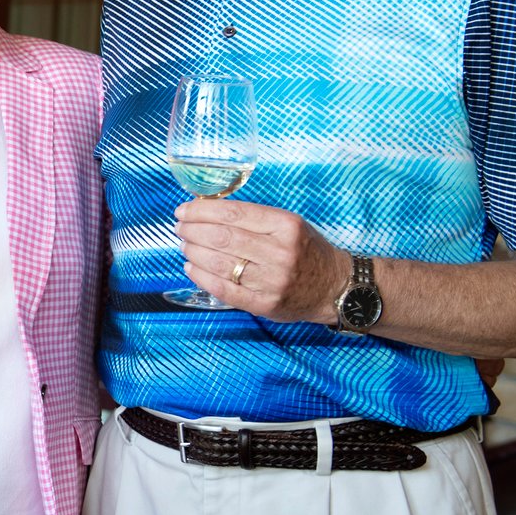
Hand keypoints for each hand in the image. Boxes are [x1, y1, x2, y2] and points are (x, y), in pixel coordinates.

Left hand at [175, 197, 344, 323]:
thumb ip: (253, 219)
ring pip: (220, 263)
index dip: (201, 211)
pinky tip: (191, 268)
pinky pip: (224, 290)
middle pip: (222, 237)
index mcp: (286, 226)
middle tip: (180, 227)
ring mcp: (273, 281)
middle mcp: (280, 252)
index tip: (184, 210)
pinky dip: (202, 277)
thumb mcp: (289, 224)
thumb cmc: (306, 251)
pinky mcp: (265, 304)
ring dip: (194, 252)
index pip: (233, 214)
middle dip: (192, 230)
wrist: (335, 287)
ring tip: (185, 245)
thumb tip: (207, 212)